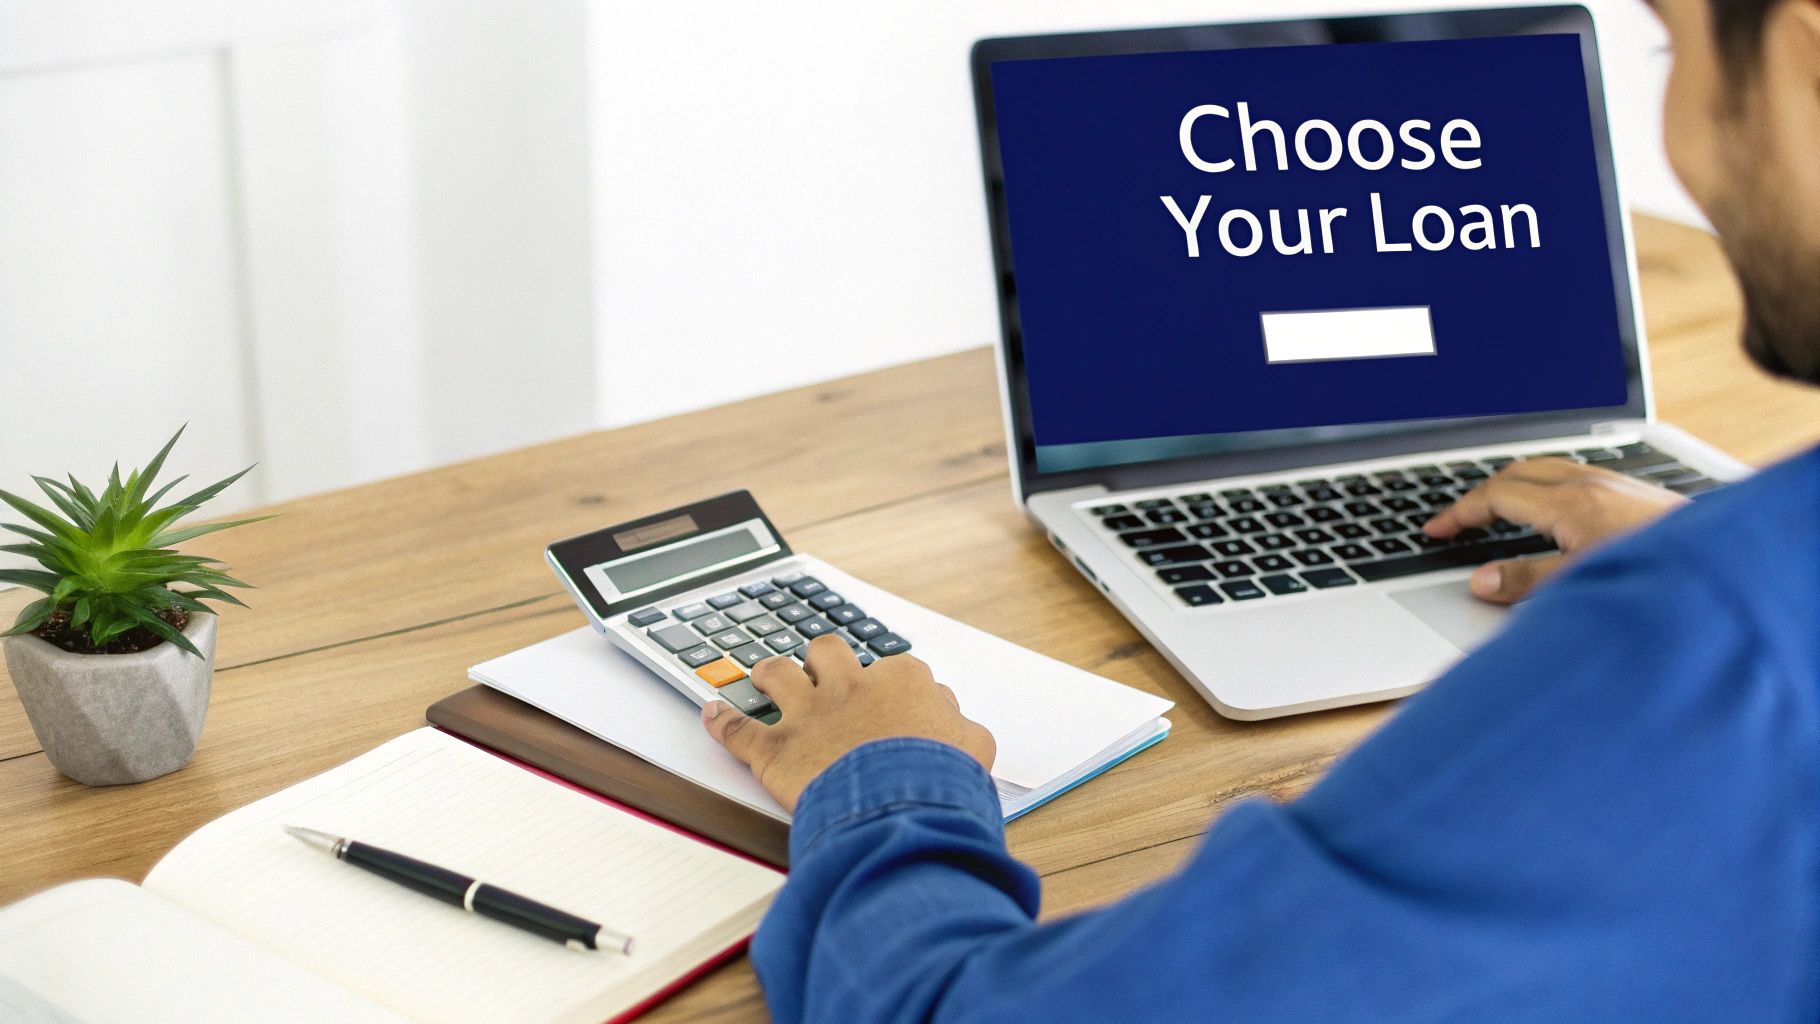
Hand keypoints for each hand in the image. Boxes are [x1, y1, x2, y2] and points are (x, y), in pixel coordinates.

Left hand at [700, 636, 996, 812]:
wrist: (904, 807)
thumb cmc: (941, 780)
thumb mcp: (975, 748)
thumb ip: (962, 728)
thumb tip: (954, 724)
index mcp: (902, 682)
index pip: (897, 671)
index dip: (892, 687)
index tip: (893, 704)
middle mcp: (851, 687)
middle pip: (830, 654)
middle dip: (825, 661)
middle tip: (824, 673)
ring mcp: (810, 715)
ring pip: (778, 675)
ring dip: (769, 674)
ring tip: (766, 676)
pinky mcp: (777, 750)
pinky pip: (737, 731)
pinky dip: (719, 722)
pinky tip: (709, 713)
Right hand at [1423, 457, 1688, 603]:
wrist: (1728, 559)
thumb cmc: (1662, 572)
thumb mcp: (1582, 580)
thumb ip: (1527, 580)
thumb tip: (1481, 581)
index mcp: (1569, 502)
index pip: (1496, 495)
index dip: (1459, 513)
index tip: (1436, 530)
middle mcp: (1589, 483)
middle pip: (1515, 472)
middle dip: (1478, 494)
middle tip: (1456, 521)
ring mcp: (1612, 483)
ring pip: (1544, 470)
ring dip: (1511, 486)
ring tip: (1493, 514)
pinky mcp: (1631, 491)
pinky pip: (1571, 476)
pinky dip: (1542, 488)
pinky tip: (1549, 513)